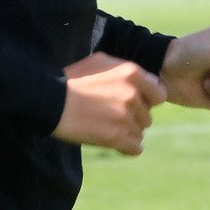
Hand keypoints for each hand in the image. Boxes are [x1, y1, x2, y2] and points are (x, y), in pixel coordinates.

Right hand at [52, 52, 166, 155]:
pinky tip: (109, 140)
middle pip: (147, 116)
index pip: (159, 94)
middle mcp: (133, 95)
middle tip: (108, 114)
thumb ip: (126, 70)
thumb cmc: (72, 79)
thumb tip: (148, 81)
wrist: (49, 100)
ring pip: (140, 132)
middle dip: (132, 117)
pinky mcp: (116, 137)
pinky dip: (124, 147)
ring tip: (103, 125)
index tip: (130, 102)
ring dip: (126, 132)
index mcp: (132, 74)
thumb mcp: (99, 61)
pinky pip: (136, 148)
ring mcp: (125, 117)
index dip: (146, 99)